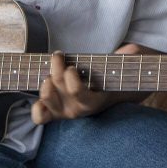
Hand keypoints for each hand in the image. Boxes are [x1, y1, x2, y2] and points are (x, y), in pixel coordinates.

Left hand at [31, 44, 145, 124]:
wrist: (113, 91)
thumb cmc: (116, 74)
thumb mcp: (127, 63)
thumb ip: (129, 57)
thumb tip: (130, 51)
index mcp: (95, 101)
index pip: (77, 92)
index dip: (70, 77)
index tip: (73, 66)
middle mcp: (78, 110)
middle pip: (56, 89)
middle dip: (55, 70)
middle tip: (61, 57)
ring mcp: (65, 112)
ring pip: (45, 97)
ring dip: (45, 80)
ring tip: (52, 71)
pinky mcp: (55, 111)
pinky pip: (40, 116)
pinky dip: (37, 107)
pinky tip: (42, 92)